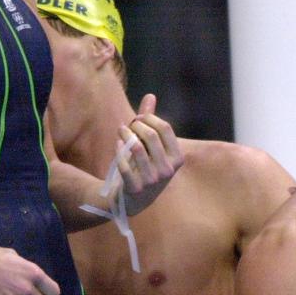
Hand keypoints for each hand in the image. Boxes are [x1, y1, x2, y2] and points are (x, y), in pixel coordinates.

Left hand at [116, 94, 183, 215]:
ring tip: (121, 130)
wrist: (133, 199)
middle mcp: (168, 170)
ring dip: (125, 133)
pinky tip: (118, 144)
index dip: (149, 118)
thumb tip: (150, 95)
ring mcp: (153, 181)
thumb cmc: (144, 167)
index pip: (165, 128)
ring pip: (136, 147)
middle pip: (151, 134)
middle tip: (128, 125)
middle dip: (136, 124)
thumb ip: (151, 122)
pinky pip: (124, 163)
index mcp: (177, 158)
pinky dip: (119, 150)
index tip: (139, 118)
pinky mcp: (136, 188)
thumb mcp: (152, 147)